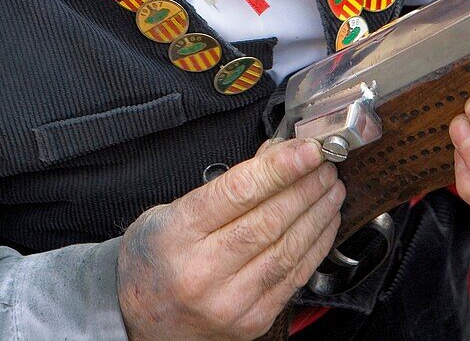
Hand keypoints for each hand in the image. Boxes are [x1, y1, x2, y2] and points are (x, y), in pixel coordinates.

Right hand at [117, 138, 343, 339]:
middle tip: (325, 163)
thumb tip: (275, 155)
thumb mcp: (171, 208)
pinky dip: (315, 246)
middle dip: (305, 186)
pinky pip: (293, 278)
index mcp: (179, 234)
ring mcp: (230, 302)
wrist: (138, 318)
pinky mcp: (252, 321)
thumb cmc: (154, 256)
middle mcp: (203, 271)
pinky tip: (325, 223)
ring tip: (331, 187)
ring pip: (287, 249)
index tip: (307, 149)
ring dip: (317, 214)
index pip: (238, 192)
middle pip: (269, 221)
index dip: (279, 168)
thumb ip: (223, 185)